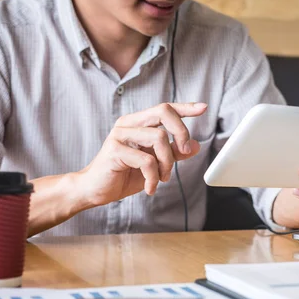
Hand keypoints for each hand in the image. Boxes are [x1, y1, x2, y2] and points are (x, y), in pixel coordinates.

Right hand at [76, 102, 207, 206]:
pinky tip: (150, 187)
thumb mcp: (155, 164)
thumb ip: (174, 154)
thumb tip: (195, 145)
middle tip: (184, 152)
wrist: (95, 190)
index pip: (165, 108)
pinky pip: (147, 161)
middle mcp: (128, 123)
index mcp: (138, 123)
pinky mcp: (115, 150)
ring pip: (159, 138)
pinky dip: (153, 177)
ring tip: (162, 178)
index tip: (203, 108)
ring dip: (167, 163)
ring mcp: (120, 135)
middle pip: (163, 112)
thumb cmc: (124, 175)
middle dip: (181, 132)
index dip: (185, 107)